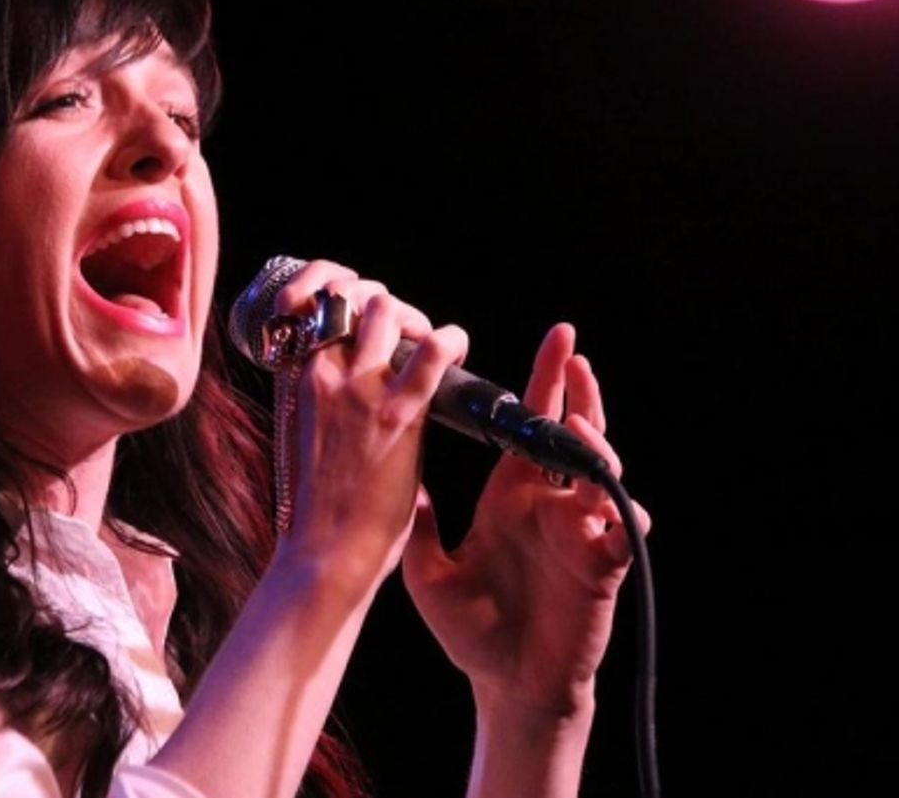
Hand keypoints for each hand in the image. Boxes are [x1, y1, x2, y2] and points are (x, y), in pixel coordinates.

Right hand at [268, 260, 466, 598]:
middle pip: (357, 296)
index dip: (343, 292)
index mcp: (299, 379)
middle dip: (389, 305)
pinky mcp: (396, 415)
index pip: (315, 302)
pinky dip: (451, 340)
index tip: (364, 318)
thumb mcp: (305, 434)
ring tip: (430, 347)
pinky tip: (456, 352)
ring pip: (387, 308)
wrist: (325, 553)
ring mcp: (358, 390)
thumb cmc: (319, 507)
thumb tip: (349, 382)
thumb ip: (323, 401)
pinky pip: (432, 350)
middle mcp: (324, 374)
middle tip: (408, 338)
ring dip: (416, 318)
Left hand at [400, 322, 650, 715]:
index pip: (528, 426)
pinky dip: (625, 514)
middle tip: (572, 351)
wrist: (506, 684)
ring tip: (579, 425)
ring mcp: (580, 532)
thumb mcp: (429, 570)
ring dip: (595, 445)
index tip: (550, 339)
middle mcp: (550, 504)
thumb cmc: (471, 629)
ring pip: (603, 472)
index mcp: (511, 494)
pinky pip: (625, 532)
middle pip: (572, 433)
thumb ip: (419, 523)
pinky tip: (615, 504)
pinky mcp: (603, 567)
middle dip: (576, 391)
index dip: (542, 383)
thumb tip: (398, 476)